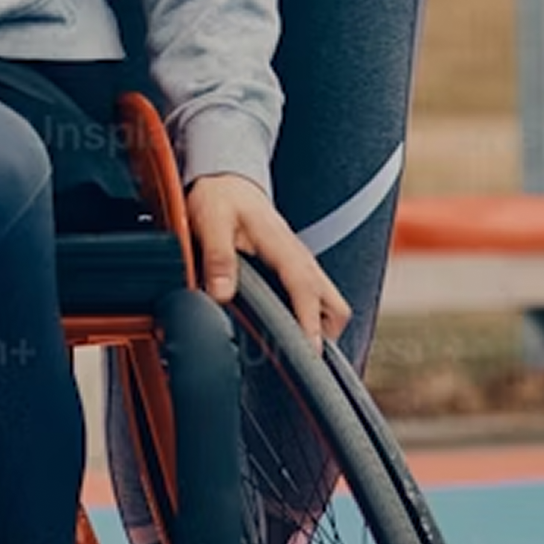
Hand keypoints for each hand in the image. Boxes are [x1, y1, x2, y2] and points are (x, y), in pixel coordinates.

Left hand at [183, 174, 350, 342]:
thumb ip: (217, 257)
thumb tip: (220, 294)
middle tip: (297, 362)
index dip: (310, 322)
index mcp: (282, 246)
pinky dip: (309, 321)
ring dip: (318, 330)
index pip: (306, 288)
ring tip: (291, 358)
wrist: (226, 182)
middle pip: (334, 305)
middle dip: (324, 334)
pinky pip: (314, 301)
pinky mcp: (294, 272)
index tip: (310, 351)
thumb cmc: (219, 200)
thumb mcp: (210, 222)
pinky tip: (285, 337)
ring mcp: (301, 266)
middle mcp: (300, 258)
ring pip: (329, 305)